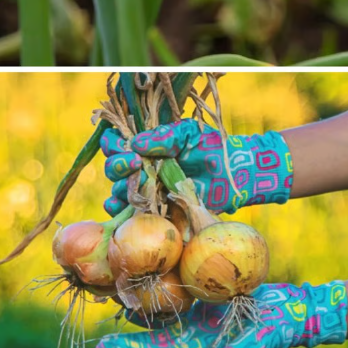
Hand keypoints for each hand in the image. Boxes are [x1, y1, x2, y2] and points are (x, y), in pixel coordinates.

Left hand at [94, 281, 347, 347]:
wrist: (291, 311)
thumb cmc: (278, 331)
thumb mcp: (260, 343)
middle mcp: (190, 335)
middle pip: (148, 337)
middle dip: (122, 333)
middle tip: (93, 318)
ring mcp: (195, 316)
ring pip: (156, 314)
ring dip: (134, 305)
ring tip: (107, 292)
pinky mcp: (202, 297)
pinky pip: (172, 293)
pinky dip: (155, 285)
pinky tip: (139, 269)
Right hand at [100, 119, 292, 215]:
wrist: (233, 173)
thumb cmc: (210, 147)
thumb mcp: (188, 134)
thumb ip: (164, 136)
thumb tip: (136, 144)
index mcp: (144, 147)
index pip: (115, 144)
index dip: (113, 145)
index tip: (129, 148)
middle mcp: (140, 168)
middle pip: (113, 170)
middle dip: (118, 166)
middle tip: (136, 164)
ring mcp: (147, 190)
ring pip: (120, 192)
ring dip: (122, 190)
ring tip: (137, 187)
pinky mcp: (157, 210)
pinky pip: (131, 214)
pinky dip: (122, 212)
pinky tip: (123, 208)